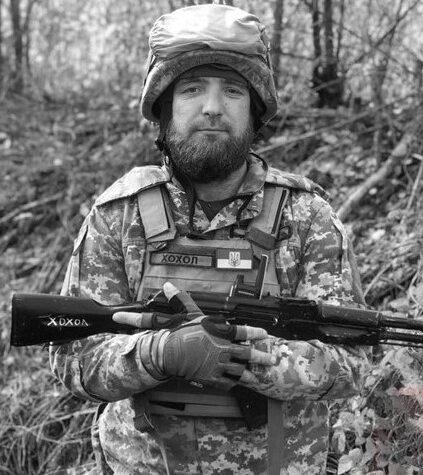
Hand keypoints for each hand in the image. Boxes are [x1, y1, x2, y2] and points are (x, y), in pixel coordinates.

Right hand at [113, 282, 274, 387]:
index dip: (255, 332)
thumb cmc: (181, 333)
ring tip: (257, 377)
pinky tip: (236, 382)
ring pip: (239, 370)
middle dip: (261, 357)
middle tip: (271, 359)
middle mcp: (222, 348)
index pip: (243, 331)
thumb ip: (185, 299)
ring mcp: (218, 364)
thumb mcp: (188, 314)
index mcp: (220, 332)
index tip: (264, 334)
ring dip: (250, 373)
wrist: (168, 353)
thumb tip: (169, 286)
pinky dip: (233, 382)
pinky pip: (227, 382)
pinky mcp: (211, 377)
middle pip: (247, 353)